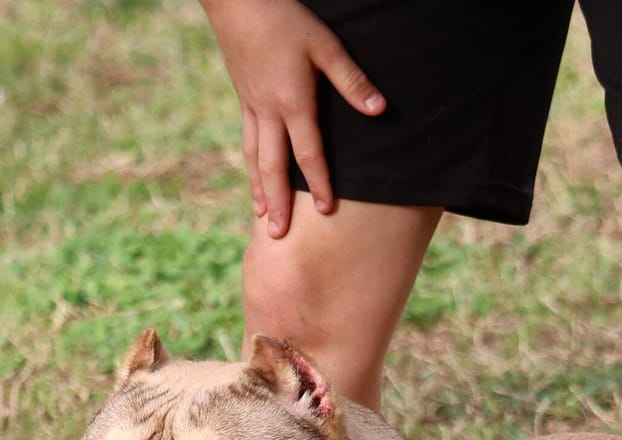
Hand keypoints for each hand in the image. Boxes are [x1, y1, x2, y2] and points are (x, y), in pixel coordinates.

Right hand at [200, 0, 385, 236]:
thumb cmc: (285, 18)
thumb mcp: (325, 45)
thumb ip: (351, 80)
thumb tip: (378, 110)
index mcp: (292, 102)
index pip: (309, 153)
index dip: (318, 183)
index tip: (325, 211)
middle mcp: (269, 111)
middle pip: (274, 167)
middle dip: (277, 203)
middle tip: (278, 236)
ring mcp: (252, 106)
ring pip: (255, 157)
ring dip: (259, 189)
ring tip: (261, 217)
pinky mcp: (243, 97)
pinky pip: (247, 140)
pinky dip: (251, 164)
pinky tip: (254, 175)